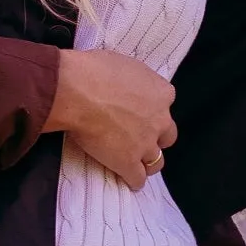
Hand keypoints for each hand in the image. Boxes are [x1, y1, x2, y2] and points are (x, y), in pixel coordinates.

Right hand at [46, 47, 177, 188]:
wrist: (78, 91)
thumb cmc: (94, 70)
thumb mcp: (123, 64)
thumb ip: (131, 81)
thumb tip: (123, 85)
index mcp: (161, 92)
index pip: (165, 103)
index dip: (152, 108)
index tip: (140, 110)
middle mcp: (160, 119)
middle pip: (167, 135)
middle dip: (156, 137)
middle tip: (140, 137)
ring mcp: (145, 143)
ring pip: (156, 161)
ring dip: (148, 162)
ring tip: (137, 164)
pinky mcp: (129, 162)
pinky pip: (137, 179)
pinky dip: (133, 181)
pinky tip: (128, 181)